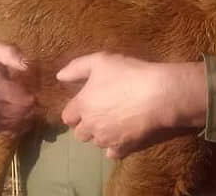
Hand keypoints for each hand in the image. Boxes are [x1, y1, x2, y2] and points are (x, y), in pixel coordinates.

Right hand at [0, 39, 34, 136]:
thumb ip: (11, 54)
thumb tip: (28, 65)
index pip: (25, 102)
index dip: (34, 96)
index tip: (34, 89)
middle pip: (22, 115)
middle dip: (31, 108)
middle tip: (33, 99)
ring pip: (14, 126)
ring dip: (25, 118)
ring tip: (28, 108)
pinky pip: (3, 131)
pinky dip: (14, 127)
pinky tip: (18, 119)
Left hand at [57, 52, 206, 158]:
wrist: (156, 94)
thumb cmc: (127, 74)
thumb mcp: (100, 61)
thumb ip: (76, 68)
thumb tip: (59, 76)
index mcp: (82, 105)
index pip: (67, 116)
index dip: (75, 111)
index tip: (86, 103)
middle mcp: (90, 126)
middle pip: (80, 133)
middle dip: (86, 125)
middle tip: (101, 113)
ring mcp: (106, 139)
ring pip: (96, 143)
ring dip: (101, 135)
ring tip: (114, 122)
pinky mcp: (123, 147)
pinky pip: (112, 153)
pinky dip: (114, 147)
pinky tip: (122, 136)